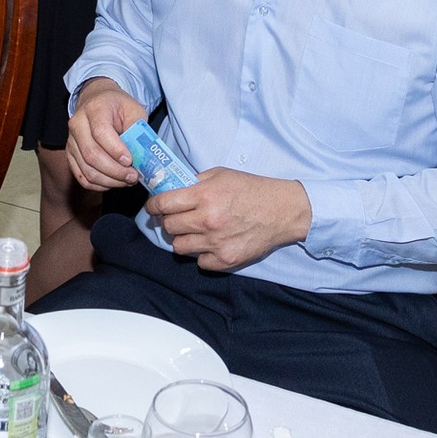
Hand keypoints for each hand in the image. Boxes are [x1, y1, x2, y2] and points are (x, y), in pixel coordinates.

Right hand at [65, 79, 145, 191]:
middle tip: (133, 176)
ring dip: (109, 180)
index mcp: (94, 109)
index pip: (100, 132)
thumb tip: (141, 154)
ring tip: (127, 180)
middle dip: (115, 171)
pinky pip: (82, 177)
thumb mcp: (134, 109)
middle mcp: (78, 124)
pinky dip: (99, 184)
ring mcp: (71, 141)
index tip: (130, 161)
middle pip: (91, 154)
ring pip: (87, 169)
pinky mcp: (71, 155)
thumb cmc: (117, 107)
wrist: (97, 101)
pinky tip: (114, 182)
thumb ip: (138, 129)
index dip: (116, 150)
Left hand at [147, 168, 311, 272]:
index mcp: (205, 195)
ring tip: (196, 231)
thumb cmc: (252, 190)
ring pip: (179, 247)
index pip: (164, 204)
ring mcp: (216, 243)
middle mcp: (208, 220)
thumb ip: (195, 181)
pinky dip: (202, 254)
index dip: (154, 205)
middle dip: (169, 221)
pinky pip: (199, 262)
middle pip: (168, 226)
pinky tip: (212, 243)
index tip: (154, 207)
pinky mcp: (226, 260)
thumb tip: (170, 189)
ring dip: (184, 238)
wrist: (282, 211)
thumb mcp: (222, 175)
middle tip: (178, 217)